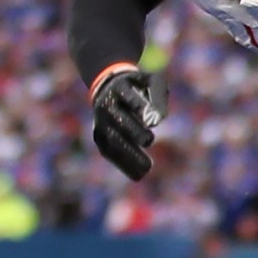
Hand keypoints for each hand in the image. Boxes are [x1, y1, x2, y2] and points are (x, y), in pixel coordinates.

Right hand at [91, 66, 168, 181]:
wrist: (109, 86)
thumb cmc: (140, 85)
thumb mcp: (153, 82)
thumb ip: (158, 98)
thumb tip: (156, 121)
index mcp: (119, 87)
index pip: (129, 96)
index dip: (139, 106)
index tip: (153, 121)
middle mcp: (106, 104)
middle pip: (118, 119)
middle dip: (133, 131)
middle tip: (150, 140)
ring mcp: (100, 121)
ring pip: (112, 140)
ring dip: (128, 154)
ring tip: (147, 168)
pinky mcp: (99, 135)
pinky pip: (108, 151)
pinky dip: (122, 163)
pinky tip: (138, 174)